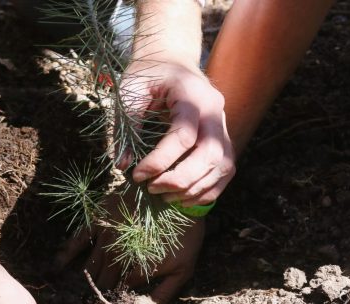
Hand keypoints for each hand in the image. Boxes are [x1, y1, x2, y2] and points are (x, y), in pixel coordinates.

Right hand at [54, 193, 204, 303]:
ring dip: (87, 279)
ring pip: (91, 265)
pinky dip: (66, 254)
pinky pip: (78, 239)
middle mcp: (117, 255)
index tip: (117, 301)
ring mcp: (106, 237)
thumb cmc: (185, 233)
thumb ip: (165, 293)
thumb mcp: (184, 269)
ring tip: (79, 292)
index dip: (120, 297)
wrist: (177, 195)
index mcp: (137, 269)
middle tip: (96, 301)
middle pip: (104, 280)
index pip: (121, 291)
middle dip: (102, 291)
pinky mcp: (99, 220)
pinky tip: (57, 266)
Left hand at [120, 59, 235, 206]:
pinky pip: (225, 170)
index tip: (136, 174)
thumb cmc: (149, 75)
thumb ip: (126, 126)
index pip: (184, 135)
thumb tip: (123, 165)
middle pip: (211, 154)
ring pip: (222, 165)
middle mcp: (215, 110)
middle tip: (152, 188)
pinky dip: (207, 189)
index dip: (160, 160)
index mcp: (193, 94)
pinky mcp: (224, 139)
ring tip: (164, 196)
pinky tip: (183, 197)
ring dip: (194, 188)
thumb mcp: (131, 91)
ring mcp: (224, 125)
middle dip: (180, 178)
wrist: (172, 61)